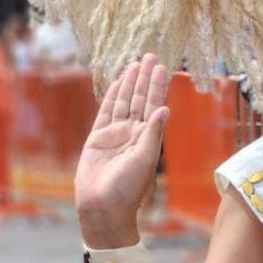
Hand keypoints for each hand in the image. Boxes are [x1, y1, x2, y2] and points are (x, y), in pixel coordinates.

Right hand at [76, 55, 169, 243]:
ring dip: (129, 83)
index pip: (154, 106)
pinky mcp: (98, 138)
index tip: (162, 67)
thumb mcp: (144, 159)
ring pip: (123, 102)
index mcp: (148, 139)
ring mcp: (115, 134)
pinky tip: (117, 82)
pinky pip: (106, 112)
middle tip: (151, 56)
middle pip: (140, 99)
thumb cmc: (128, 189)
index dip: (157, 86)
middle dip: (145, 78)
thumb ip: (152, 133)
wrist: (103, 207)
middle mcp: (133, 134)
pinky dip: (111, 96)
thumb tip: (164, 108)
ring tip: (135, 63)